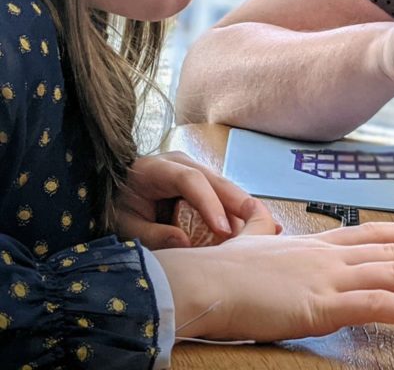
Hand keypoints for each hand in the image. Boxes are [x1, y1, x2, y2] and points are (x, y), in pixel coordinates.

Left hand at [114, 152, 275, 248]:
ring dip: (244, 211)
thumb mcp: (123, 224)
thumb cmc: (114, 205)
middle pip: (217, 182)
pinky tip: (258, 227)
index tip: (224, 231)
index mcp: (159, 169)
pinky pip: (222, 197)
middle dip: (241, 205)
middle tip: (263, 227)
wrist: (110, 189)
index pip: (191, 181)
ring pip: (225, 190)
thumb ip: (151, 233)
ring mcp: (194, 172)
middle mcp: (183, 164)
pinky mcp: (201, 185)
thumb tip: (186, 243)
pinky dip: (237, 213)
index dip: (210, 205)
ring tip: (267, 231)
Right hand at [156, 204, 393, 339]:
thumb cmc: (216, 270)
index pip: (375, 234)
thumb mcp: (246, 243)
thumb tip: (261, 223)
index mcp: (317, 244)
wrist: (196, 282)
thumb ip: (261, 233)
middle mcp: (332, 255)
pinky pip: (381, 306)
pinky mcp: (324, 304)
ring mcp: (331, 277)